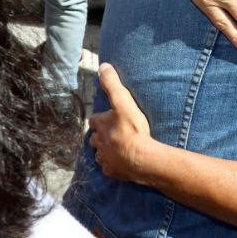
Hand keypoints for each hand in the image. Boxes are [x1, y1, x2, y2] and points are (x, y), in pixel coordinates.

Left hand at [88, 64, 153, 182]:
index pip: (94, 120)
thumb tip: (103, 66)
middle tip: (113, 133)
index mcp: (100, 125)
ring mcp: (104, 158)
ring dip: (106, 150)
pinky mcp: (111, 171)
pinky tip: (122, 162)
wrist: (142, 158)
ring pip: (100, 153)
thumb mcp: (123, 102)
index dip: (100, 119)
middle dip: (101, 135)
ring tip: (117, 148)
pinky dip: (113, 164)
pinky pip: (109, 167)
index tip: (107, 118)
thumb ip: (113, 84)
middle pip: (95, 138)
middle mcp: (98, 142)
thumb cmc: (133, 130)